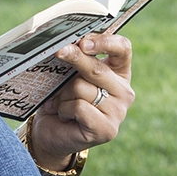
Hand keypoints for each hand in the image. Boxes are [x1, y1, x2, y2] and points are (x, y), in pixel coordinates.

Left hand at [30, 33, 134, 169]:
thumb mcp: (70, 75)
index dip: (105, 42)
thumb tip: (67, 47)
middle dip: (75, 58)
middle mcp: (124, 92)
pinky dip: (64, 109)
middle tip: (59, 52)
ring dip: (64, 94)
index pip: (123, 48)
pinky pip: (78, 106)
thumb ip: (76, 62)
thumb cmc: (62, 99)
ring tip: (61, 103)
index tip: (83, 42)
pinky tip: (65, 116)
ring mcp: (118, 112)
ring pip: (82, 88)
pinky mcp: (107, 129)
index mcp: (119, 73)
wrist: (52, 133)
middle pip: (98, 68)